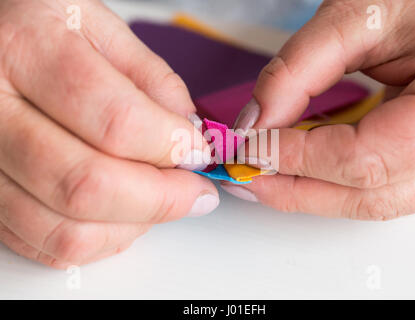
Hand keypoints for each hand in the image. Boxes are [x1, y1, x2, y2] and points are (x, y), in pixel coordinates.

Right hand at [0, 0, 216, 267]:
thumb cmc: (42, 30)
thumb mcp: (98, 26)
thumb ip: (151, 79)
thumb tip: (188, 133)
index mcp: (27, 50)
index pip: (115, 120)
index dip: (169, 146)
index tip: (198, 152)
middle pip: (88, 184)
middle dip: (161, 199)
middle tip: (194, 191)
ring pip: (66, 228)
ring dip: (132, 225)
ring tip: (158, 200)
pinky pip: (46, 244)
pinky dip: (99, 241)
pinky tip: (121, 214)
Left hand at [226, 0, 414, 219]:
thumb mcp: (356, 19)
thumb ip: (298, 71)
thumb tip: (254, 123)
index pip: (364, 156)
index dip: (297, 158)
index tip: (248, 148)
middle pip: (368, 195)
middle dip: (296, 189)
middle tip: (244, 174)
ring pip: (372, 202)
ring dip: (310, 194)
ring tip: (263, 176)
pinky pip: (378, 189)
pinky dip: (331, 184)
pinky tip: (297, 169)